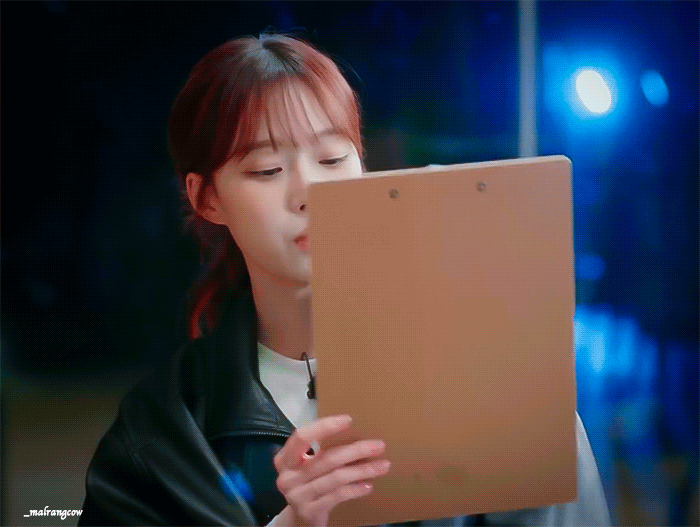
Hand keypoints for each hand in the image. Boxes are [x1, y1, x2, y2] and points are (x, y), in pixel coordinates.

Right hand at [273, 415, 390, 526]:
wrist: (300, 520)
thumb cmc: (308, 483)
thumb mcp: (308, 466)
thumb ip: (322, 452)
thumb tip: (359, 436)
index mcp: (285, 458)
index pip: (302, 436)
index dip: (324, 427)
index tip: (348, 420)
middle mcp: (287, 477)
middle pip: (326, 458)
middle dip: (356, 450)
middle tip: (379, 445)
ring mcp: (297, 495)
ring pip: (336, 478)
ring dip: (362, 470)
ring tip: (383, 465)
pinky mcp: (309, 511)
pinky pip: (338, 496)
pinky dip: (355, 489)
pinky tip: (368, 485)